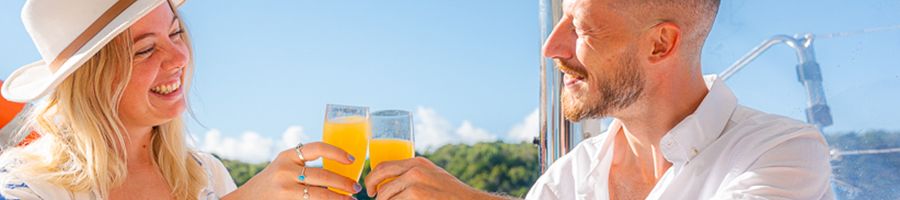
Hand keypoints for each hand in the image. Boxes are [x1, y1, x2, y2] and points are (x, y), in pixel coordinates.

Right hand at [223, 142, 361, 199]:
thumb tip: (338, 174)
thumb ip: (303, 165)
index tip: (352, 159)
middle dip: (344, 183)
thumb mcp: (283, 167)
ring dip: (339, 198)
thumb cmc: (271, 183)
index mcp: (288, 156)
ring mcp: (285, 189)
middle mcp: (285, 170)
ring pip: (320, 194)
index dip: (337, 152)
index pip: (317, 148)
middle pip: (323, 175)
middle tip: (356, 188)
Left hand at [364, 157, 503, 199]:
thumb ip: (415, 175)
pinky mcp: (416, 195)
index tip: (372, 188)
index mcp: (418, 162)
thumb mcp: (433, 178)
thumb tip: (393, 183)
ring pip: (385, 194)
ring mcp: (415, 181)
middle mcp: (415, 168)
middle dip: (372, 188)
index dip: (373, 177)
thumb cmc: (451, 195)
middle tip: (372, 196)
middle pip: (380, 175)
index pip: (385, 165)